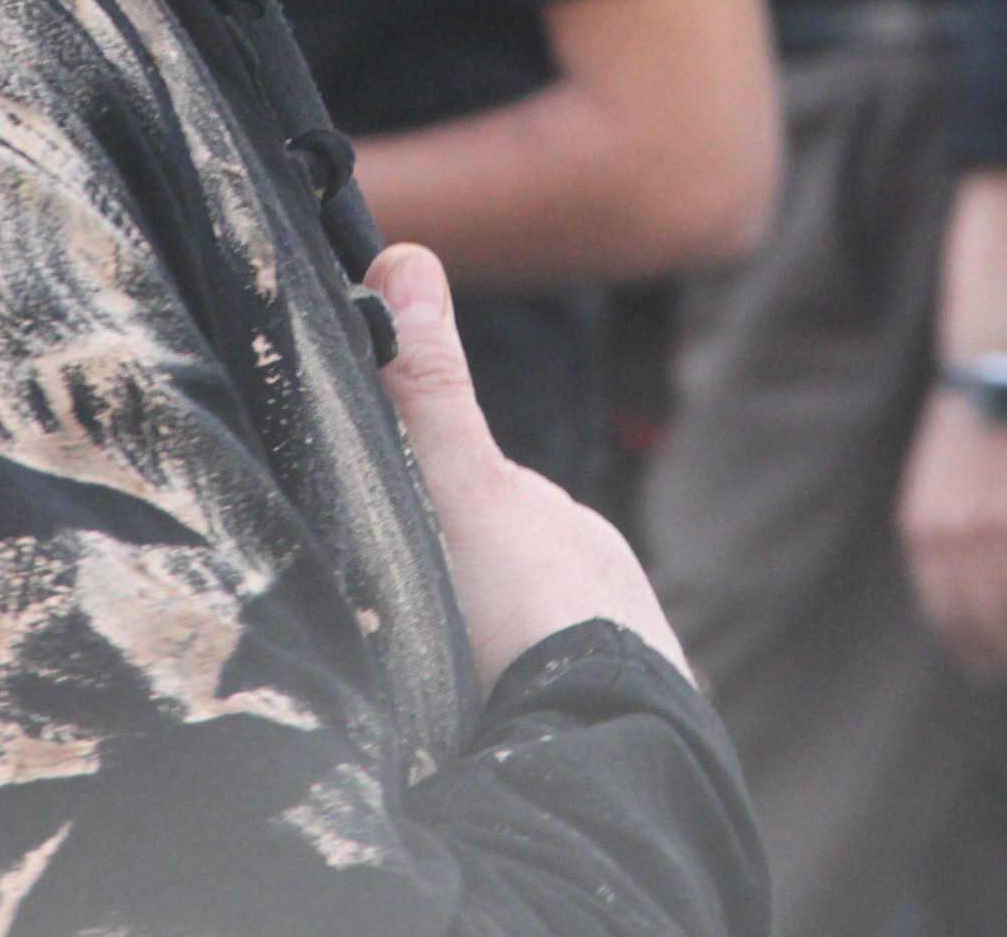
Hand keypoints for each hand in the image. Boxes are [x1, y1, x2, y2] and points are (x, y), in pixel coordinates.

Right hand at [372, 244, 689, 689]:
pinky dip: (518, 698)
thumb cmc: (531, 615)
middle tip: (405, 625)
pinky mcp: (618, 721)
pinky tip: (488, 722)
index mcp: (565, 522)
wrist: (602, 746)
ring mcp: (618, 652)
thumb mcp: (461, 490)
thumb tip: (407, 259)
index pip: (481, 499)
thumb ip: (429, 393)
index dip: (427, 513)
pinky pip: (550, 694)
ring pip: (526, 634)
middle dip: (458, 585)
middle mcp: (601, 580)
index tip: (388, 546)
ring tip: (445, 686)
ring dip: (489, 649)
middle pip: (503, 566)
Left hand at [896, 390, 1006, 691]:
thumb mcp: (930, 486)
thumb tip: (961, 603)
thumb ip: (941, 540)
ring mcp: (1001, 525)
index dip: (968, 649)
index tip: (987, 673)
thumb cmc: (966, 432)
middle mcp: (957, 534)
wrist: (999, 374)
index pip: (943, 611)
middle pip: (987, 618)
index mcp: (922, 529)